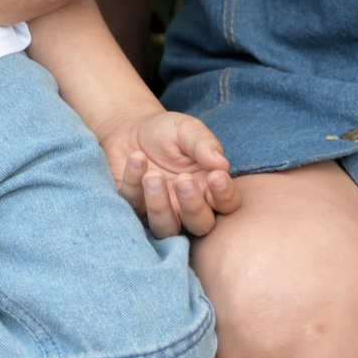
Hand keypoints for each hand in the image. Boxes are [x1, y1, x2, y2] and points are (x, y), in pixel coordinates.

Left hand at [98, 110, 240, 237]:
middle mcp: (188, 206)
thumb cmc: (166, 132)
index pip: (227, 204)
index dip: (225, 195)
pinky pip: (134, 207)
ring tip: (153, 176)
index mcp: (209, 188)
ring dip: (160, 206)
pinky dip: (133, 183)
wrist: (130, 129)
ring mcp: (161, 212)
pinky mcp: (134, 209)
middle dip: (193, 207)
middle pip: (201, 225)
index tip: (217, 176)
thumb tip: (223, 164)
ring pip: (166, 228)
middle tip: (183, 180)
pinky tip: (136, 158)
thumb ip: (204, 145)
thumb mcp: (187, 130)